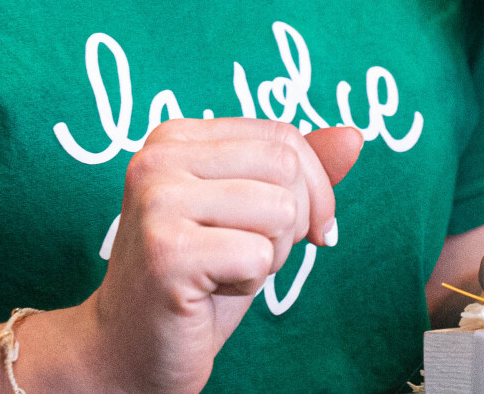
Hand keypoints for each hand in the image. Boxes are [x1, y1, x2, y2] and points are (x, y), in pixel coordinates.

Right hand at [68, 120, 362, 393]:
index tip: (305, 229)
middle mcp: (159, 160)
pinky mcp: (168, 254)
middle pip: (285, 167)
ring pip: (279, 210)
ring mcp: (158, 204)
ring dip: (270, 255)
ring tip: (227, 270)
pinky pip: (259, 256)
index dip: (313, 185)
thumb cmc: (198, 277)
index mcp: (175, 137)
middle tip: (251, 255)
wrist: (129, 347)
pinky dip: (250, 284)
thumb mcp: (251, 213)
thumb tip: (354, 136)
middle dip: (292, 222)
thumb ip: (297, 171)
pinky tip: (211, 292)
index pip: (281, 136)